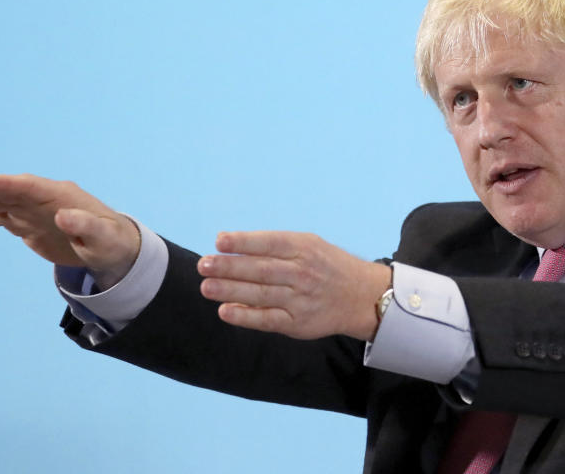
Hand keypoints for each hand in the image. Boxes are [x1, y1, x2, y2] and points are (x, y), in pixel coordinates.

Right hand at [0, 174, 140, 288]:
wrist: (112, 248)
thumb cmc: (111, 241)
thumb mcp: (103, 238)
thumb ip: (85, 226)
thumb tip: (64, 215)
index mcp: (60, 196)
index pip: (27, 186)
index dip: (4, 184)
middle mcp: (42, 198)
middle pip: (4, 190)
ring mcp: (32, 210)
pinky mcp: (26, 224)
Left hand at [197, 231, 391, 340]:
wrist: (361, 296)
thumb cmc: (326, 265)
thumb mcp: (308, 244)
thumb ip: (272, 244)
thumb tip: (228, 242)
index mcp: (304, 248)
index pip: (270, 243)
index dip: (244, 242)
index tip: (219, 242)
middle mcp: (303, 273)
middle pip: (261, 269)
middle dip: (230, 267)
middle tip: (204, 265)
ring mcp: (300, 299)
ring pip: (260, 294)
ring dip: (230, 291)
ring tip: (206, 286)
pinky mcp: (298, 323)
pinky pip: (267, 320)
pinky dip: (245, 316)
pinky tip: (225, 311)